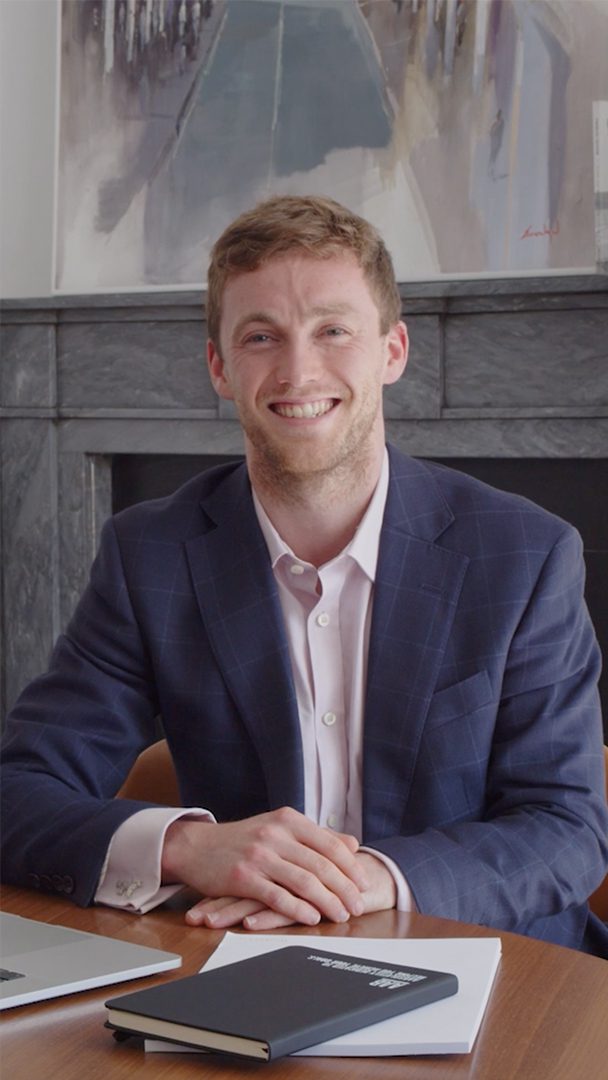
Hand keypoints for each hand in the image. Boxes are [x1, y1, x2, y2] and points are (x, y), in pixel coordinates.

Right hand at [161, 806, 369, 927]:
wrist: (196, 846)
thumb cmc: (241, 839)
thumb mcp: (278, 827)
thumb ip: (315, 836)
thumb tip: (352, 843)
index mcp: (288, 820)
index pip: (329, 843)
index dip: (350, 866)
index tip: (364, 883)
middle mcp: (275, 834)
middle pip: (321, 864)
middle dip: (344, 888)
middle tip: (358, 905)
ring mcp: (259, 855)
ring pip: (303, 880)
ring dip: (327, 901)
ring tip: (341, 915)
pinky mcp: (243, 877)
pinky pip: (277, 896)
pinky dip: (298, 909)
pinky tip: (312, 918)